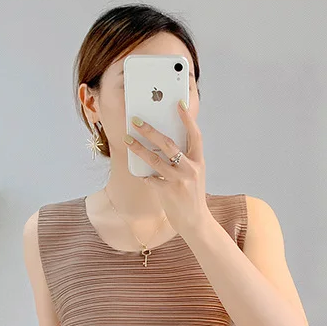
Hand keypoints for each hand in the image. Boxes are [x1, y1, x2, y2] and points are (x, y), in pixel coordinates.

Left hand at [124, 101, 208, 234]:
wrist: (195, 221)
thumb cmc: (192, 195)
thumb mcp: (194, 174)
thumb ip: (184, 159)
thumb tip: (163, 142)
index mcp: (198, 161)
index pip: (195, 134)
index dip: (187, 118)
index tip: (178, 104)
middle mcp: (191, 168)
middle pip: (168, 143)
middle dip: (150, 130)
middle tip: (136, 121)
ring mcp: (179, 180)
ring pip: (154, 159)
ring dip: (138, 148)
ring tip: (127, 140)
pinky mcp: (168, 192)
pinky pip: (150, 179)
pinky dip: (143, 175)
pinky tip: (139, 172)